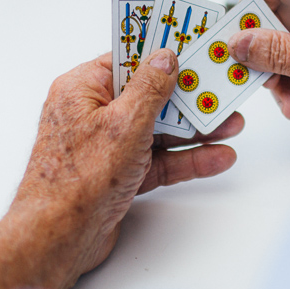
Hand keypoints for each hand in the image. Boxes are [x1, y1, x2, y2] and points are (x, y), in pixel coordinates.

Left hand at [0, 50, 242, 288]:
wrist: (59, 239)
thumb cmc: (77, 182)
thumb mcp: (124, 124)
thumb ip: (150, 88)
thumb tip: (164, 58)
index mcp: (82, 90)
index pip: (126, 60)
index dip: (161, 54)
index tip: (193, 49)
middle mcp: (91, 115)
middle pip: (148, 97)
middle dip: (188, 98)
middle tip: (221, 92)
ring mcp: (105, 147)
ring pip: (157, 131)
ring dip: (195, 130)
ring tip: (230, 125)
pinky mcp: (118, 176)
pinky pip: (157, 160)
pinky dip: (186, 159)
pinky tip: (216, 156)